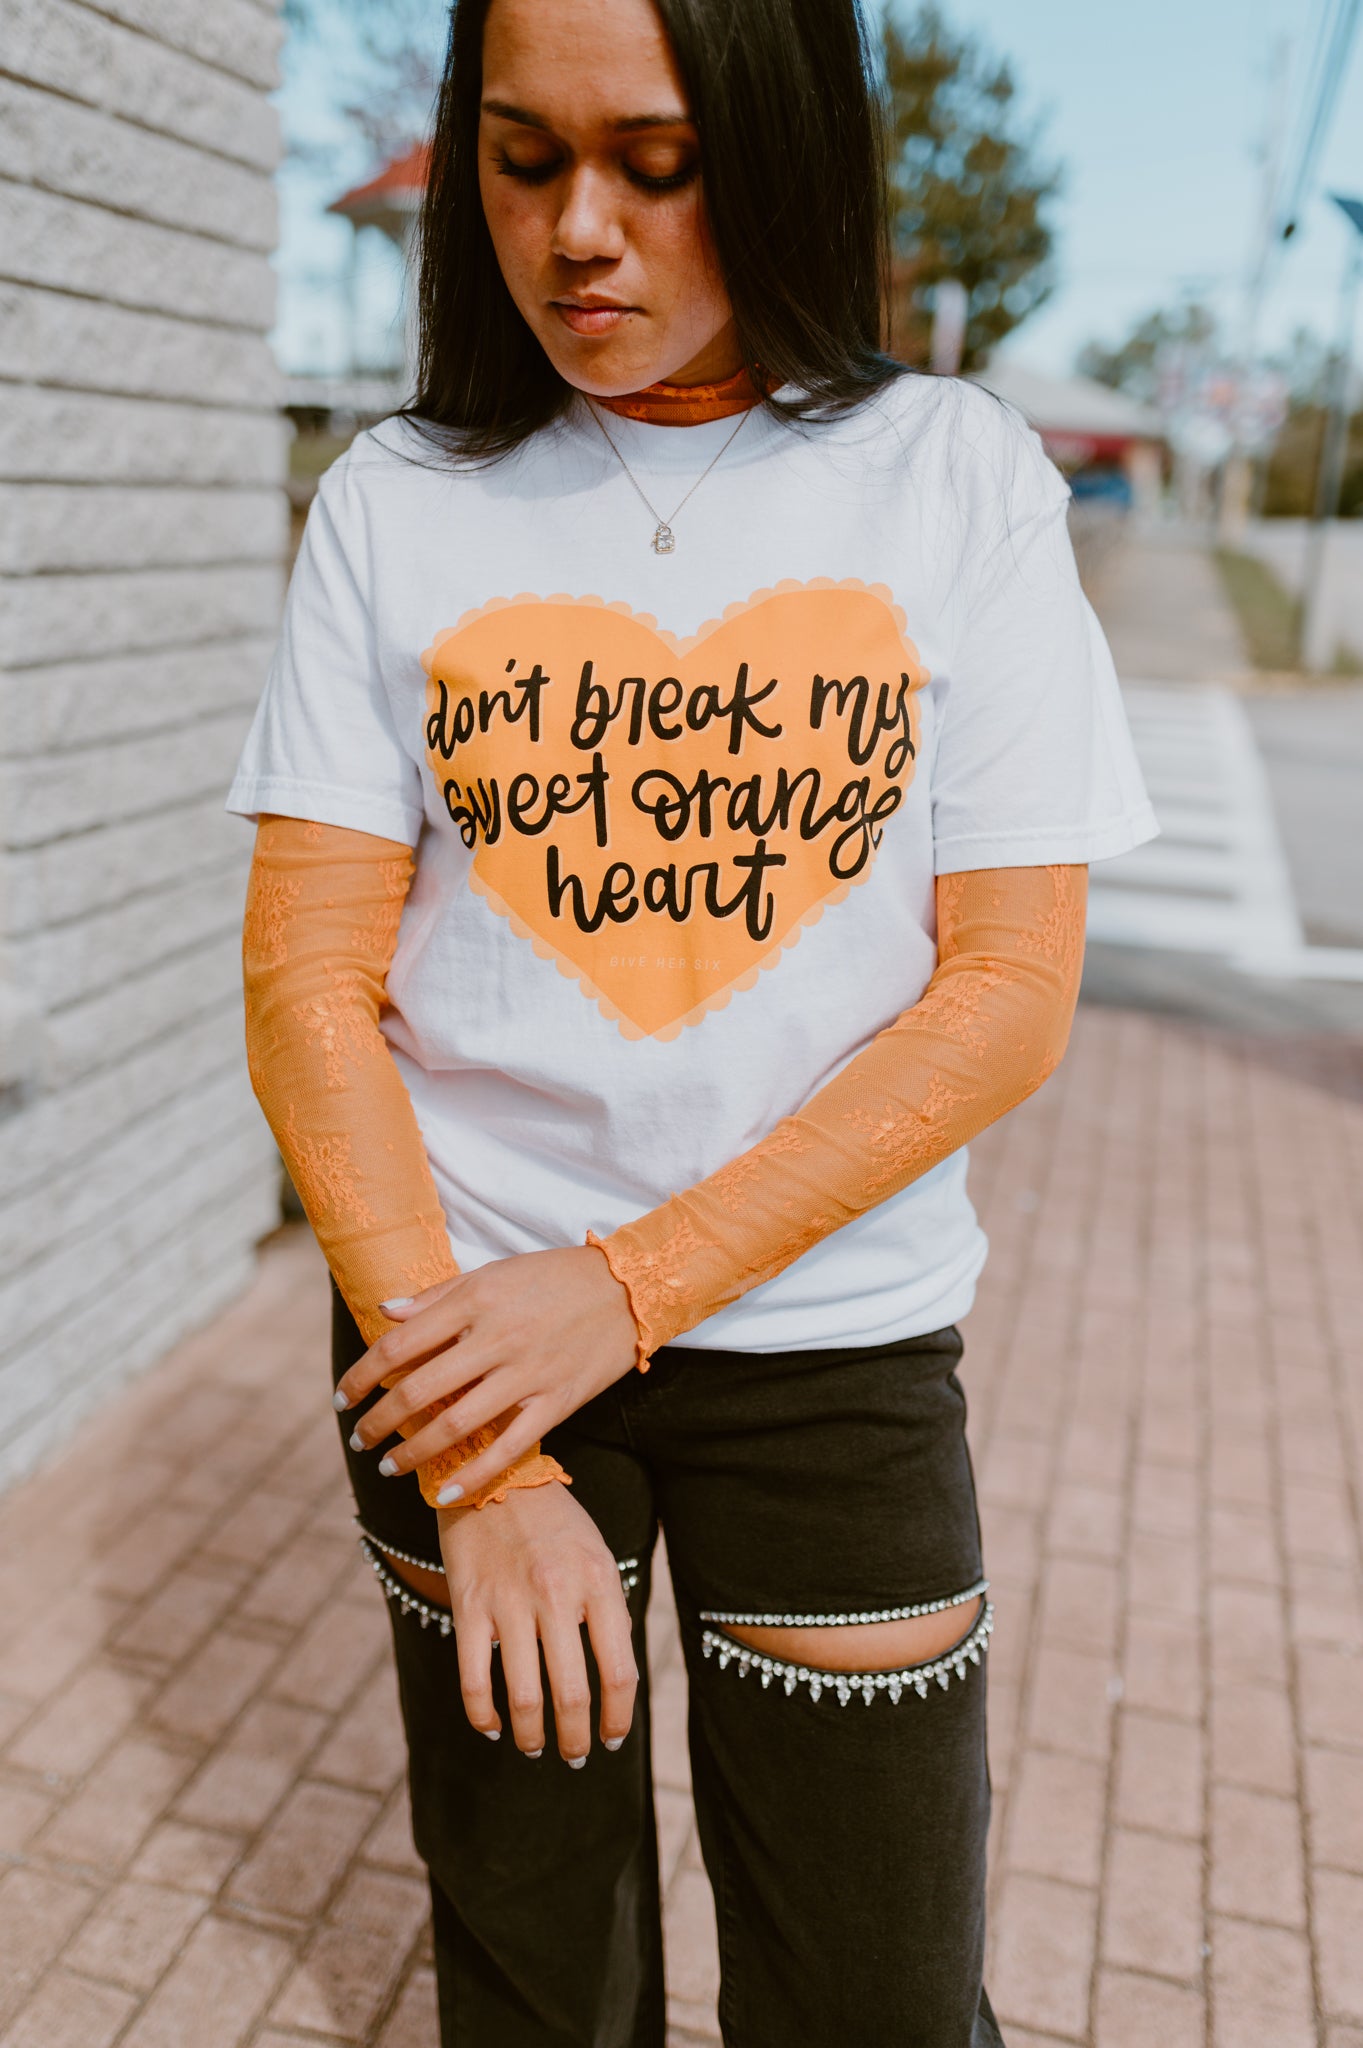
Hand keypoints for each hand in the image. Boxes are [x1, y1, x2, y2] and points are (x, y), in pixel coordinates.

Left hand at [336, 1245, 638, 1501]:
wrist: (628, 1289)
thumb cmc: (553, 1277)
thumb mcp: (492, 1273)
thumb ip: (436, 1296)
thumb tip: (384, 1313)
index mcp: (475, 1301)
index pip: (399, 1344)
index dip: (363, 1375)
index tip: (344, 1397)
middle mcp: (497, 1339)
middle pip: (418, 1390)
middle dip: (379, 1421)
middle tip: (359, 1437)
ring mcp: (527, 1375)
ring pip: (455, 1425)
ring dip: (413, 1452)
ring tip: (388, 1466)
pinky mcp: (555, 1403)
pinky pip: (507, 1449)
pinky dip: (472, 1476)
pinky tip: (444, 1493)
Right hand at [440, 1481, 637, 1761]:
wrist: (495, 1472)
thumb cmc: (555, 1521)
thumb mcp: (598, 1554)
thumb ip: (608, 1611)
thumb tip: (615, 1681)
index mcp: (598, 1583)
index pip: (618, 1672)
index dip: (618, 1717)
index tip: (613, 1738)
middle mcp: (557, 1595)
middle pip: (572, 1694)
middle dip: (576, 1739)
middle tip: (576, 1756)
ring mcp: (509, 1603)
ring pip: (524, 1697)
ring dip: (533, 1737)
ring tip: (536, 1749)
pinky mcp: (469, 1606)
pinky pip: (474, 1679)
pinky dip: (483, 1716)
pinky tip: (493, 1727)